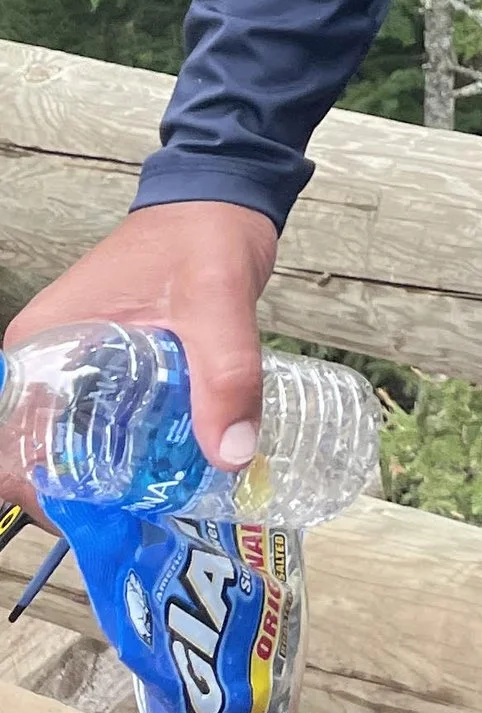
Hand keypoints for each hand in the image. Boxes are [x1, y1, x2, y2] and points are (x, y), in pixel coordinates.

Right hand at [1, 202, 277, 510]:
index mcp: (43, 345)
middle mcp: (47, 358)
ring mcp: (77, 361)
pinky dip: (133, 448)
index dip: (43, 493)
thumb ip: (225, 373)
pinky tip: (175, 469)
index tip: (98, 519)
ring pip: (78, 440)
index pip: (13, 444)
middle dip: (86, 494)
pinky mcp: (111, 363)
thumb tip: (229, 456)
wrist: (224, 192)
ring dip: (112, 475)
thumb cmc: (204, 234)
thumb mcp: (217, 301)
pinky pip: (106, 421)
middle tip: (142, 521)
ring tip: (162, 504)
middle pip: (44, 452)